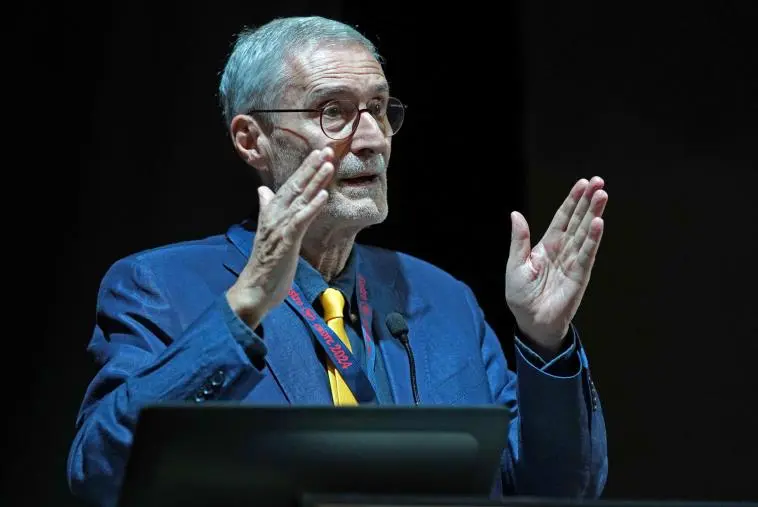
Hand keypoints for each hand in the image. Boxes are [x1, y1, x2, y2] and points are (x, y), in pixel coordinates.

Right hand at [226, 148, 334, 327]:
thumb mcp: (268, 232)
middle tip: (326, 149)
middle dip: (311, 167)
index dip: (305, 169)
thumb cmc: (265, 263)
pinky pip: (300, 220)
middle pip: (295, 186)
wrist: (254, 289)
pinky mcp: (285, 241)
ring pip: (299, 199)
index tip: (319, 154)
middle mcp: (275, 215)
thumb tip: (262, 190)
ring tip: (328, 164)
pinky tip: (323, 195)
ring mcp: (280, 227)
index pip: (291, 186)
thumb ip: (267, 208)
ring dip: (315, 181)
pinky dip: (312, 207)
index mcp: (272, 212)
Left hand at [505, 176, 607, 351]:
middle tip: (599, 182)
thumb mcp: (515, 265)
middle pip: (578, 220)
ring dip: (594, 214)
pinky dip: (593, 239)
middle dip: (588, 201)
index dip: (572, 201)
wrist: (531, 322)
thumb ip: (519, 240)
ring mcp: (573, 261)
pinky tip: (599, 222)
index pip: (562, 218)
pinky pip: (587, 254)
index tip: (582, 184)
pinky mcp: (580, 275)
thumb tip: (516, 215)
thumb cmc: (521, 296)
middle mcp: (563, 250)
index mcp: (547, 245)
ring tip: (602, 195)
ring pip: (585, 233)